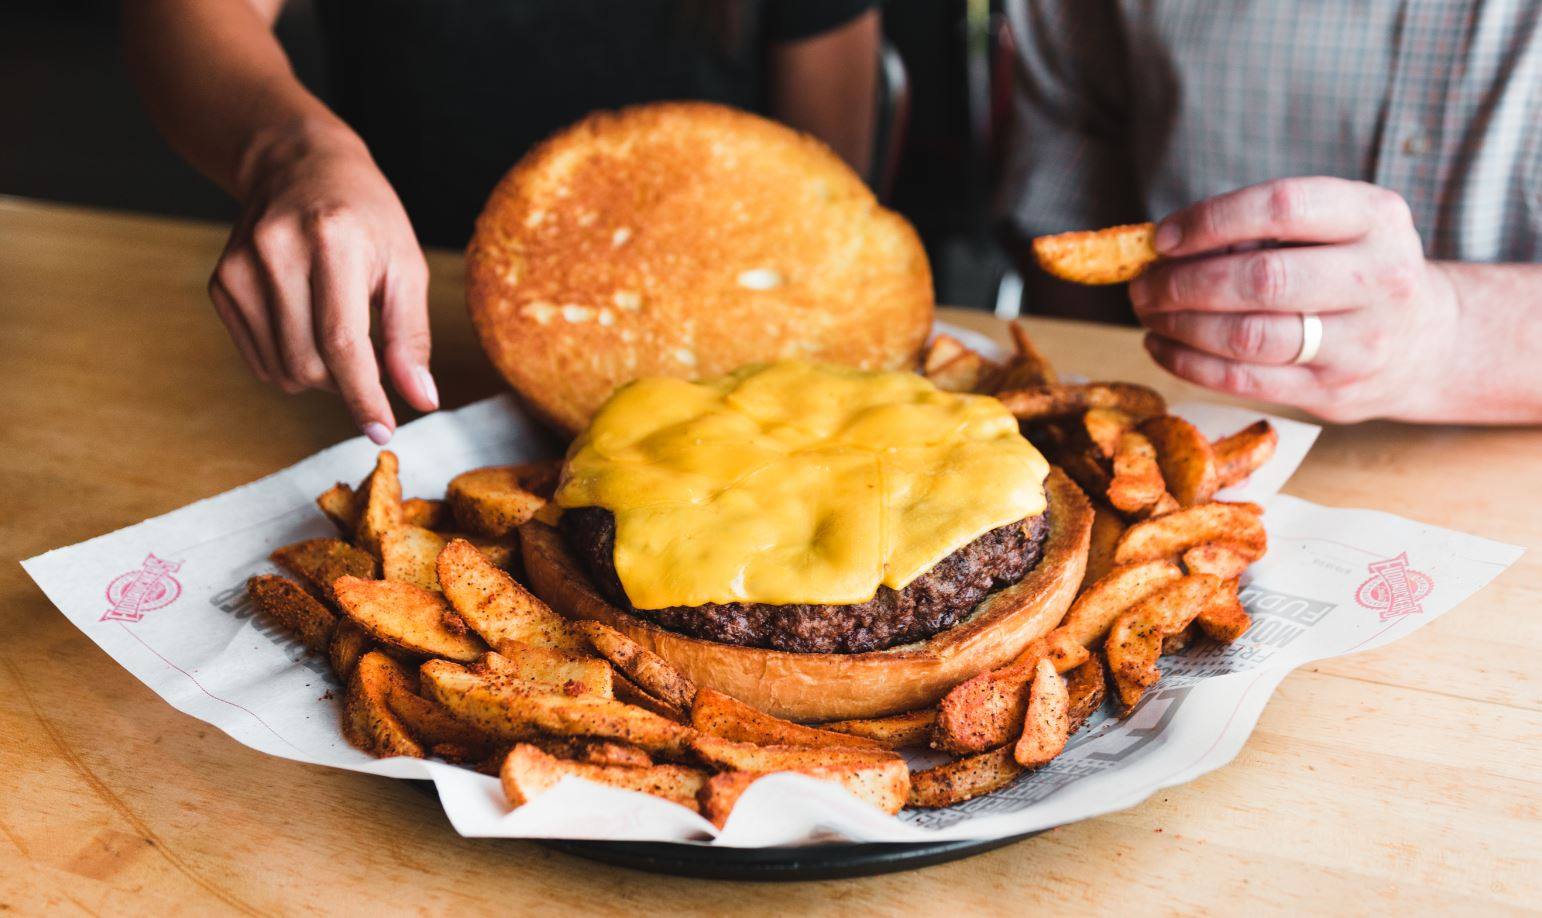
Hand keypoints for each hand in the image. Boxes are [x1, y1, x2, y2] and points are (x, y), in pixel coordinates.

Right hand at [209, 121, 436, 441]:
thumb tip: (421, 400)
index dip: (364, 396)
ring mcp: (239, 268)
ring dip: (320, 374)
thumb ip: (411, 336)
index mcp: (332, 241)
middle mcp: (276, 252)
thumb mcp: (406, 265)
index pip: (343, 343)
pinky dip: (291, 360)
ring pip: (283, 371)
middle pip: (312, 364)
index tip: (383, 432)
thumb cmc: (367, 216)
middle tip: (370, 354)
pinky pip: (259, 359)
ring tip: (337, 328)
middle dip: (348, 381)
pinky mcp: (221, 283)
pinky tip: (306, 322)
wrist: (299, 165)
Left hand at [1129, 177, 1460, 422]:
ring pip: (1247, 336)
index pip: (1282, 206)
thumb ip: (1258, 229)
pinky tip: (1162, 345)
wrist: (1424, 342)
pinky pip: (1243, 380)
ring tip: (1148, 312)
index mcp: (1376, 217)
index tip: (1163, 238)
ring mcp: (1361, 343)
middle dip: (1184, 282)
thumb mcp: (1331, 228)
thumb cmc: (1350, 270)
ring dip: (1180, 324)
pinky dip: (1188, 363)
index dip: (1211, 220)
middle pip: (1261, 279)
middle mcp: (1379, 278)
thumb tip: (1159, 247)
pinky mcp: (1333, 393)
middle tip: (1142, 284)